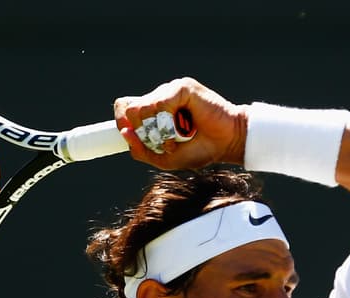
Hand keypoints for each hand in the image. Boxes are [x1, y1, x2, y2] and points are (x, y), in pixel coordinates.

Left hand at [114, 77, 245, 169]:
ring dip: (159, 129)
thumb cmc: (202, 149)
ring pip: (143, 107)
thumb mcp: (167, 159)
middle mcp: (159, 98)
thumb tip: (126, 134)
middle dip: (143, 131)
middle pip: (129, 109)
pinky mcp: (182, 87)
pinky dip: (169, 120)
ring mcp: (169, 91)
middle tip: (165, 141)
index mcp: (153, 113)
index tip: (134, 137)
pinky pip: (161, 102)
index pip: (124, 108)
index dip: (123, 122)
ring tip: (179, 135)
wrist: (227, 144)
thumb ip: (143, 152)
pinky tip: (185, 125)